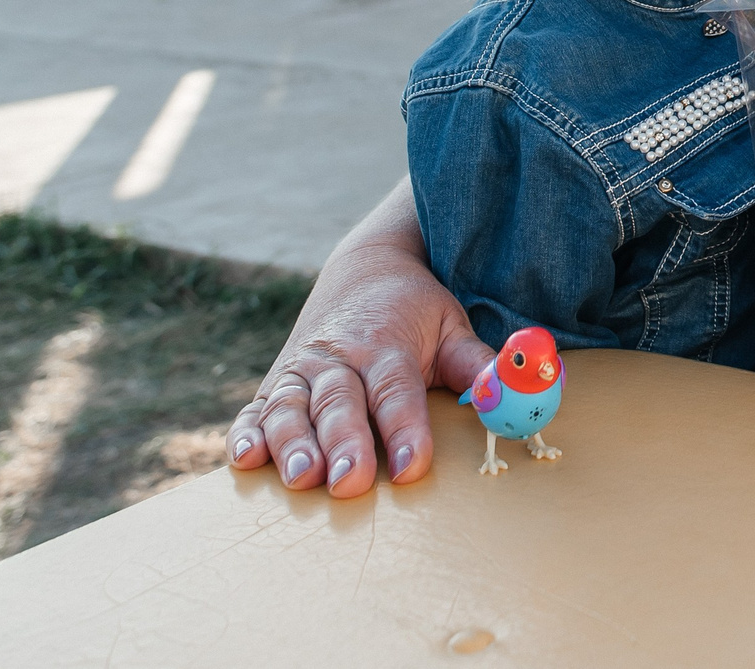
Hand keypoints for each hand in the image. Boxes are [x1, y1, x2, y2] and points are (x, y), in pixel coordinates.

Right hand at [228, 187, 491, 496]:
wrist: (365, 270)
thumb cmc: (415, 312)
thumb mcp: (451, 326)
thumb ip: (476, 362)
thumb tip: (510, 391)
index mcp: (386, 346)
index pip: (396, 391)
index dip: (403, 429)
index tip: (410, 466)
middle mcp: (339, 360)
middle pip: (340, 404)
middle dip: (344, 444)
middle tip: (350, 483)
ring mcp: (302, 372)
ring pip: (292, 409)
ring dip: (292, 443)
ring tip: (300, 477)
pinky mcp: (276, 385)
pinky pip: (255, 410)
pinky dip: (246, 433)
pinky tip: (244, 458)